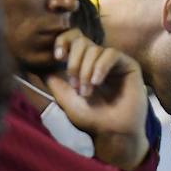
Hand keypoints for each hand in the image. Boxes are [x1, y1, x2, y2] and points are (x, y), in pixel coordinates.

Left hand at [44, 28, 150, 170]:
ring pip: (95, 49)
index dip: (64, 41)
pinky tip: (97, 82)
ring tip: (87, 92)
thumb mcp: (66, 99)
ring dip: (86, 71)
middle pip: (81, 41)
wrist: (112, 132)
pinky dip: (100, 67)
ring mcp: (114, 62)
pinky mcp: (128, 65)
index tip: (58, 56)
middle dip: (74, 63)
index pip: (73, 39)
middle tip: (75, 86)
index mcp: (84, 63)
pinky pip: (111, 54)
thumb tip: (41, 67)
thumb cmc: (91, 118)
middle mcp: (98, 59)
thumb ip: (54, 82)